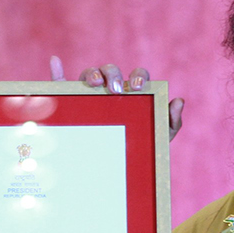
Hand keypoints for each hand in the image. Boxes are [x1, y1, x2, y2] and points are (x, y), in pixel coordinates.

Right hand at [49, 56, 184, 139]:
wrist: (118, 170)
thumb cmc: (140, 149)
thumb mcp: (158, 138)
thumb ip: (171, 122)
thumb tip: (178, 100)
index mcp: (133, 94)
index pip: (137, 76)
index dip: (138, 77)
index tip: (137, 88)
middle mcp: (110, 90)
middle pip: (110, 71)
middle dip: (112, 74)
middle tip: (114, 89)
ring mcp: (89, 95)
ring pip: (88, 75)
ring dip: (91, 74)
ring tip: (95, 85)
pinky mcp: (70, 103)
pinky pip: (61, 86)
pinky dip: (57, 72)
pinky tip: (55, 62)